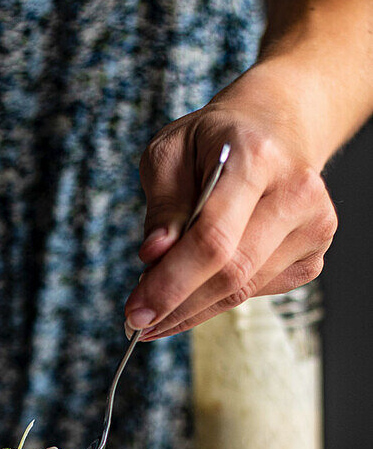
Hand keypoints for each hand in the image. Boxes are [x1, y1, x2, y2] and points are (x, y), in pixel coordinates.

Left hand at [125, 75, 337, 340]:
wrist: (275, 128)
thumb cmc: (213, 142)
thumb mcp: (170, 153)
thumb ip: (163, 205)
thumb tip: (154, 255)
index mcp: (256, 157)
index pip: (213, 238)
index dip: (171, 283)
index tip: (135, 313)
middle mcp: (296, 192)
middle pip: (231, 274)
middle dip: (176, 305)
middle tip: (137, 320)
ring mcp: (314, 227)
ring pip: (242, 292)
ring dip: (192, 308)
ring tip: (158, 308)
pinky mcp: (313, 255)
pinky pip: (255, 293)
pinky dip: (217, 299)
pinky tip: (197, 287)